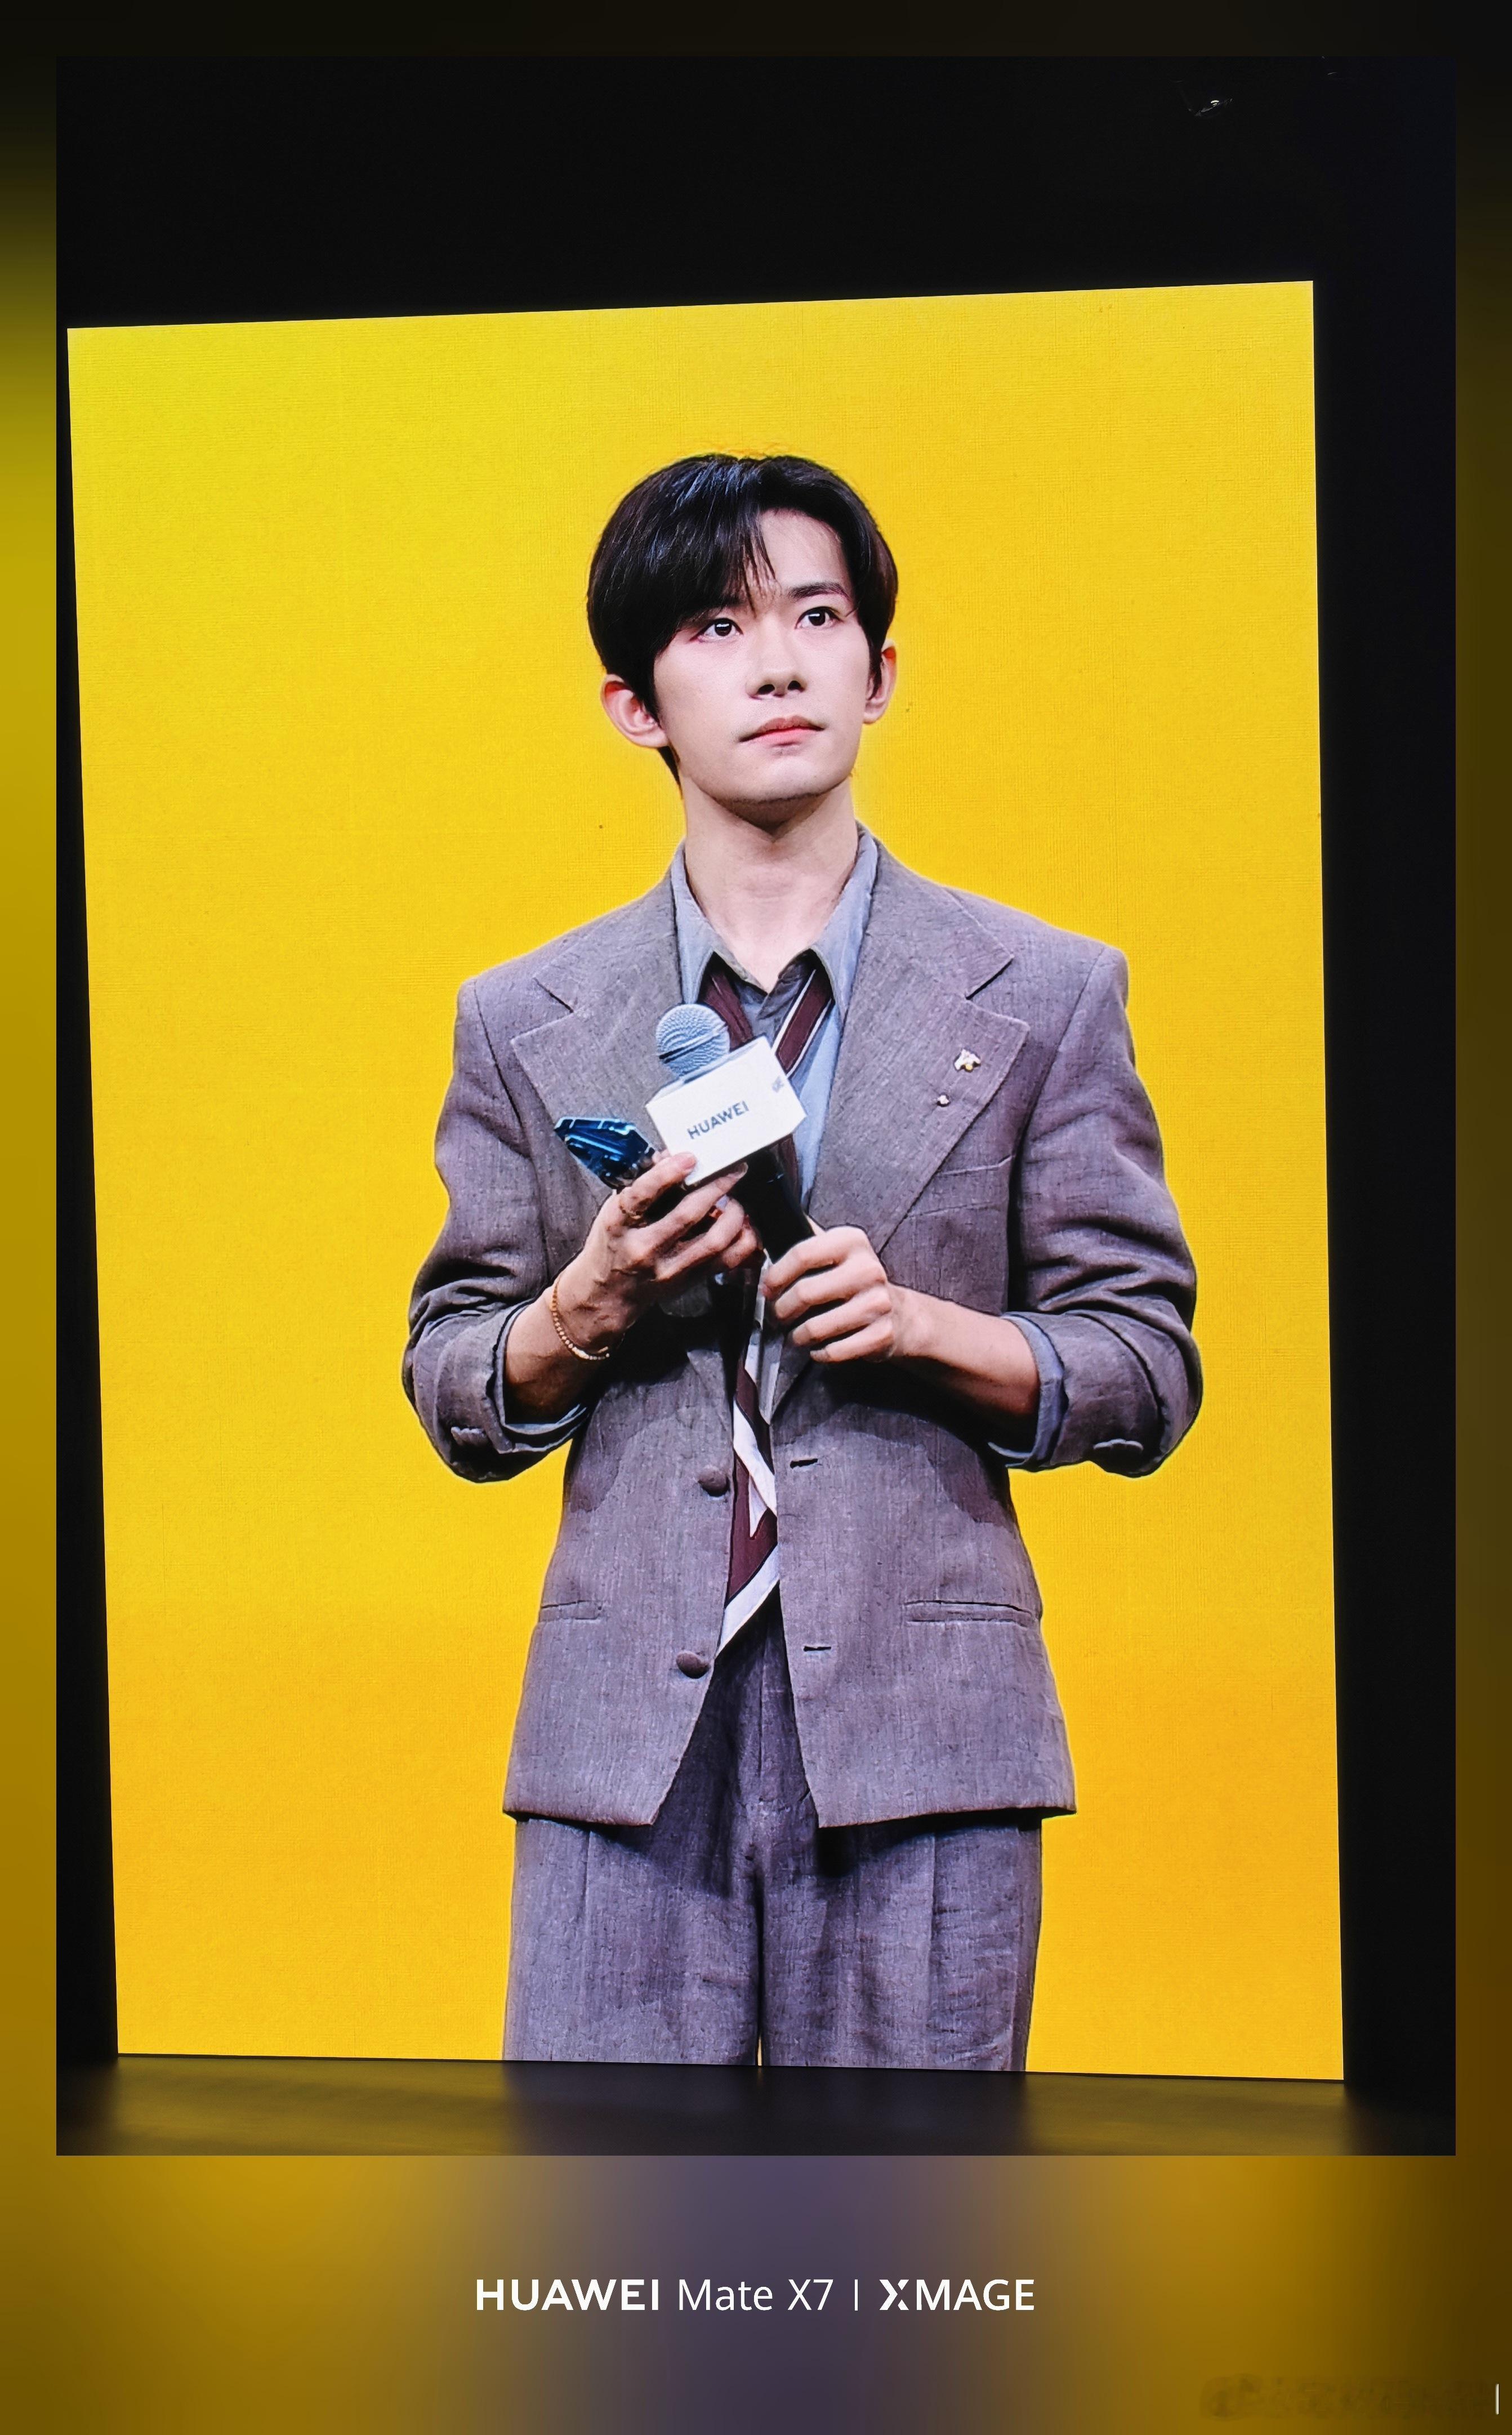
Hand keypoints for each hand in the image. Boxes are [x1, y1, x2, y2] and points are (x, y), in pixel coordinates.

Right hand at [556, 1150, 760, 1344]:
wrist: (609, 1291)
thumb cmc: (613, 1245)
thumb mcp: (615, 1210)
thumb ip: (643, 1184)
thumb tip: (673, 1157)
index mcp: (619, 1225)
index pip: (642, 1195)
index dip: (668, 1174)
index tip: (690, 1158)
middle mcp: (644, 1248)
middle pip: (688, 1215)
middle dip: (716, 1187)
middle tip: (732, 1170)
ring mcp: (669, 1268)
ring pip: (714, 1240)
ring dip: (733, 1214)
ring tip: (733, 1201)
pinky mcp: (689, 1281)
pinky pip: (727, 1260)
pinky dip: (742, 1239)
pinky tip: (740, 1226)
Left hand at [761, 1225, 916, 1364]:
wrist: (899, 1315)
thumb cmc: (855, 1282)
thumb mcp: (836, 1250)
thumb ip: (805, 1238)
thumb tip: (766, 1229)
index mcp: (851, 1242)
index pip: (801, 1254)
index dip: (776, 1275)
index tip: (768, 1289)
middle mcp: (867, 1269)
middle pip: (804, 1292)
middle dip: (781, 1310)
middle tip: (778, 1316)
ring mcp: (877, 1303)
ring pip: (815, 1327)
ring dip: (797, 1336)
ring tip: (796, 1334)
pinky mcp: (881, 1335)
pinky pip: (833, 1351)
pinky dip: (819, 1353)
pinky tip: (818, 1347)